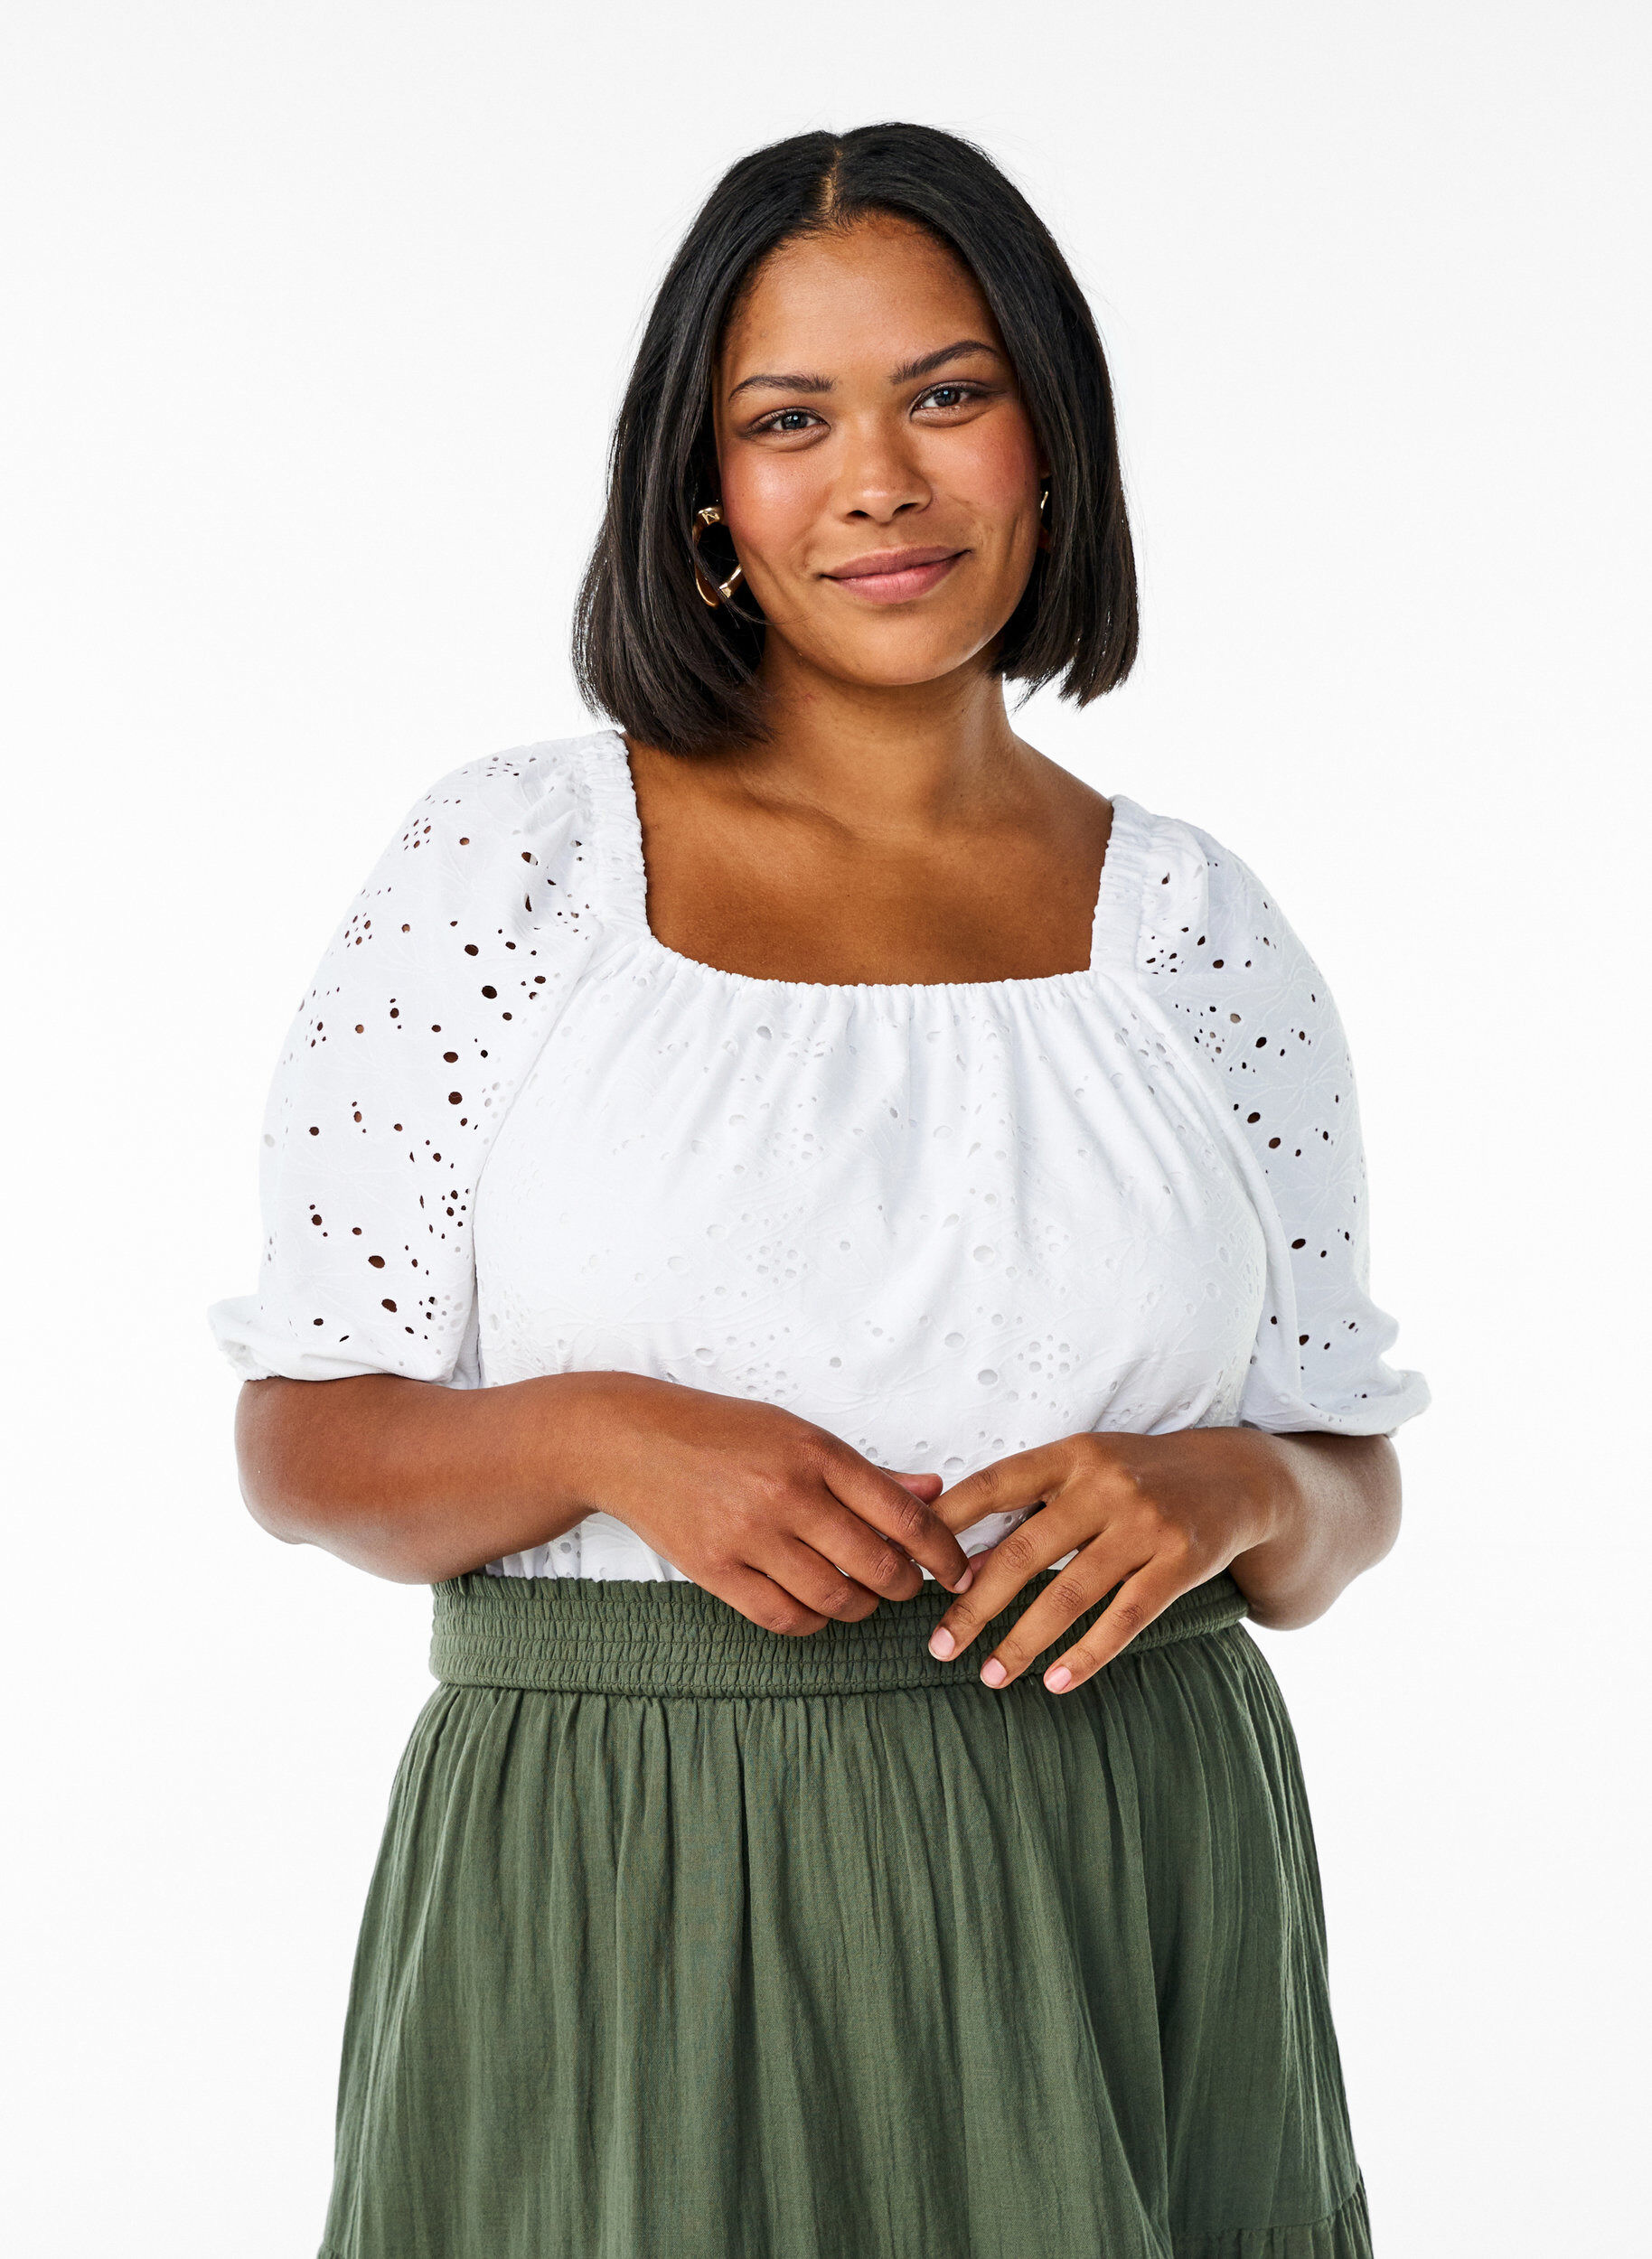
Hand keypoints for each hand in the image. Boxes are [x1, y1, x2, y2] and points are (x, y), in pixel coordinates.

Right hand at [566, 1373, 974, 1635]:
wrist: (631, 1441)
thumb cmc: (720, 1433)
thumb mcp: (797, 1434)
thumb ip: (866, 1472)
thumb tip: (932, 1493)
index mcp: (816, 1453)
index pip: (903, 1514)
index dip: (942, 1551)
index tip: (957, 1568)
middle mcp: (787, 1494)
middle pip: (878, 1564)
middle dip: (905, 1585)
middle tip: (907, 1586)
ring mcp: (749, 1535)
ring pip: (836, 1599)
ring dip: (860, 1606)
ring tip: (860, 1595)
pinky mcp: (716, 1571)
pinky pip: (785, 1618)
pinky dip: (812, 1622)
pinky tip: (816, 1607)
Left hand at [923, 1428, 1297, 1692]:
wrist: (1237, 1478)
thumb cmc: (1141, 1476)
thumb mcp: (1088, 1466)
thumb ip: (1032, 1501)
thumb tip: (963, 1560)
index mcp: (1072, 1454)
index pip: (995, 1484)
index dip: (951, 1525)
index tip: (916, 1568)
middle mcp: (1106, 1485)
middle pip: (1024, 1552)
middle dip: (975, 1605)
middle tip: (939, 1645)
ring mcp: (1146, 1525)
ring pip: (1069, 1595)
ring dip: (1022, 1642)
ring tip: (989, 1675)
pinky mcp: (1180, 1564)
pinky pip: (1124, 1619)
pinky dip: (1086, 1655)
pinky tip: (1054, 1681)